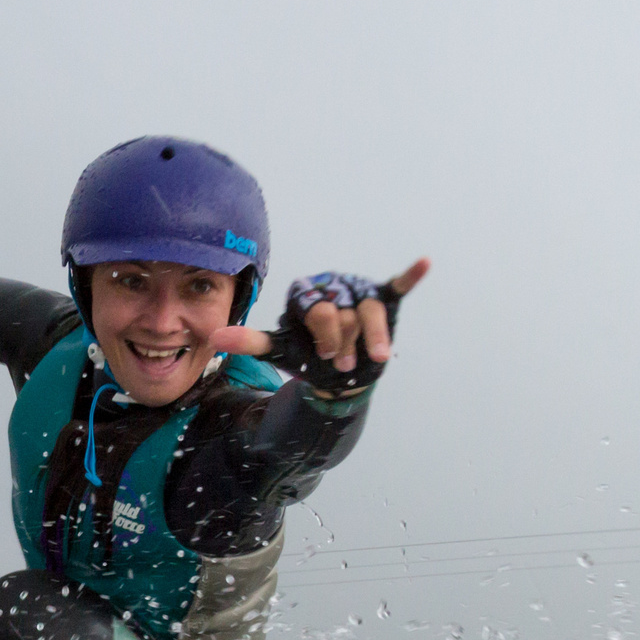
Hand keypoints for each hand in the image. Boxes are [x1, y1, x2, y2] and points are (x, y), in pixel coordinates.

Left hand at [211, 258, 430, 372]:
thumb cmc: (309, 357)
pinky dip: (411, 276)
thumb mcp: (280, 350)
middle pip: (344, 315)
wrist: (340, 376)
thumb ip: (250, 341)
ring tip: (374, 358)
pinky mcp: (383, 298)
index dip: (325, 338)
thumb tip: (214, 339)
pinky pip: (398, 285)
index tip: (325, 356)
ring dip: (373, 339)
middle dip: (345, 344)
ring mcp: (358, 290)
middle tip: (342, 361)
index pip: (319, 311)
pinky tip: (425, 263)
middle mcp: (332, 284)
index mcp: (305, 291)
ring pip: (369, 313)